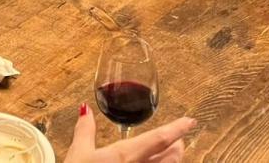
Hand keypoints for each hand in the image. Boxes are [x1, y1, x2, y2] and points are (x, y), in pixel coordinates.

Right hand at [65, 105, 194, 162]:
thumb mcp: (78, 153)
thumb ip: (85, 130)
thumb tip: (85, 109)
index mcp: (125, 155)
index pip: (159, 138)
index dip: (177, 128)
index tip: (190, 122)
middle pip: (170, 157)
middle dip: (177, 146)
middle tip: (179, 140)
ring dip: (172, 161)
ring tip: (172, 154)